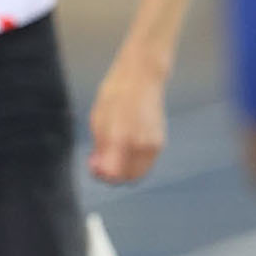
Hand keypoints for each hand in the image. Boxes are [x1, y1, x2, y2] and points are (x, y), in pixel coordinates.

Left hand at [89, 49, 167, 183]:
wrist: (142, 78)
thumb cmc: (116, 96)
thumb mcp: (98, 120)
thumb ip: (100, 148)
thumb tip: (100, 168)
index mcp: (122, 137)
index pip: (114, 174)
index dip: (103, 175)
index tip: (94, 165)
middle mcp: (141, 143)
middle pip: (128, 178)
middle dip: (114, 175)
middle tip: (102, 162)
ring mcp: (154, 144)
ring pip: (138, 172)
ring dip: (125, 169)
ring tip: (113, 151)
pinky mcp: (160, 142)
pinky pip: (146, 163)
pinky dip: (135, 161)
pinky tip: (125, 147)